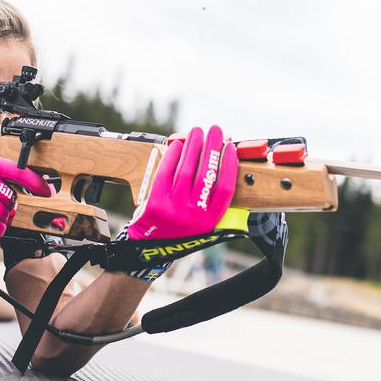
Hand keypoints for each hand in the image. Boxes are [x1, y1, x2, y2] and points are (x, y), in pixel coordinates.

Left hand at [127, 125, 236, 239]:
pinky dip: (172, 157)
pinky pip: (166, 174)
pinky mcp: (155, 204)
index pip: (225, 189)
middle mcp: (194, 216)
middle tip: (216, 131)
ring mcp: (174, 210)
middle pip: (207, 175)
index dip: (229, 166)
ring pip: (186, 171)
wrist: (149, 249)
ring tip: (198, 132)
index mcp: (210, 221)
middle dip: (212, 149)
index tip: (231, 148)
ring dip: (193, 147)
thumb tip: (222, 161)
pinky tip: (178, 145)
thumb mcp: (203, 224)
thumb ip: (213, 200)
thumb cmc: (179, 232)